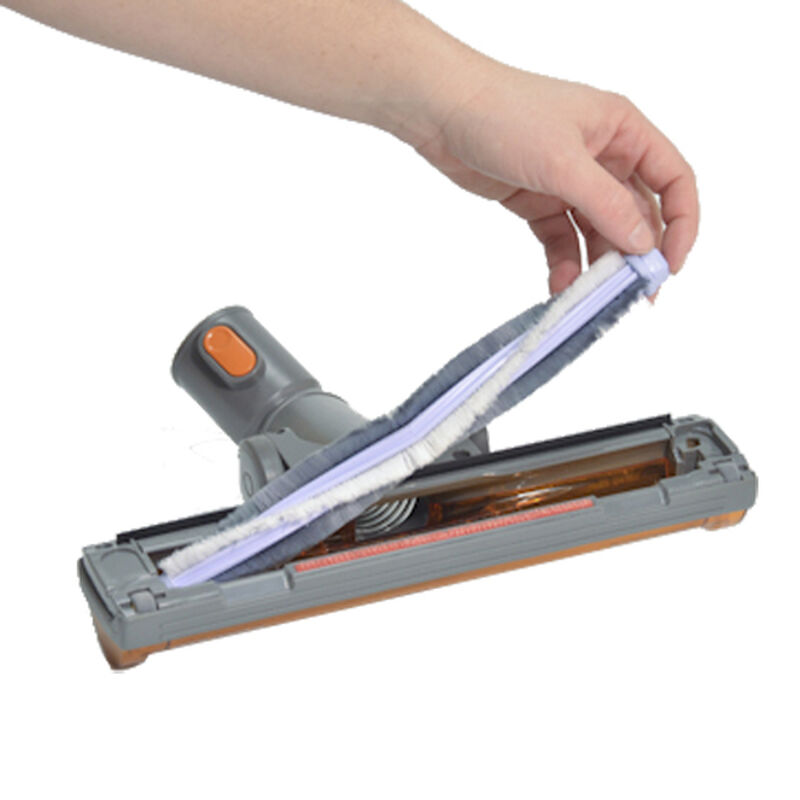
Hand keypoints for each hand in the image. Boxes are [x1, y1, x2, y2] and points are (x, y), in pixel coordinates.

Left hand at [413, 61, 697, 293]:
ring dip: (598, 265)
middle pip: (636, 214)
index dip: (681, 223)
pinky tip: (561, 286)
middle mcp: (603, 156)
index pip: (672, 180)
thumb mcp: (564, 162)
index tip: (670, 263)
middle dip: (637, 254)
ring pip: (598, 233)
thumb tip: (644, 243)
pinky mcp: (539, 202)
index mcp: (623, 131)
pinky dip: (564, 264)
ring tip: (593, 297)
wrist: (441, 112)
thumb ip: (607, 205)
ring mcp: (570, 182)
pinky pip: (562, 241)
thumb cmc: (504, 114)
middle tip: (634, 294)